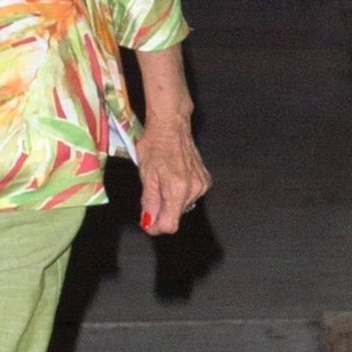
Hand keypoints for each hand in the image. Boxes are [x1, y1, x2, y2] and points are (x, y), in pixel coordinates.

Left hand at [136, 113, 210, 234]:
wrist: (171, 124)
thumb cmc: (155, 144)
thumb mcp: (146, 174)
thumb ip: (149, 201)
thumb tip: (149, 222)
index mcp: (178, 188)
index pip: (170, 224)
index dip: (156, 226)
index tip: (147, 221)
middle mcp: (194, 189)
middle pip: (176, 216)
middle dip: (161, 211)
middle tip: (151, 192)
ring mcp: (202, 185)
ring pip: (182, 207)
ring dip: (170, 201)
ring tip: (162, 181)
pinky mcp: (205, 181)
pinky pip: (189, 197)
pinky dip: (179, 193)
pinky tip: (173, 178)